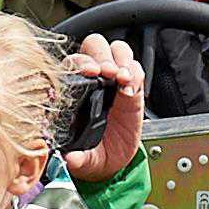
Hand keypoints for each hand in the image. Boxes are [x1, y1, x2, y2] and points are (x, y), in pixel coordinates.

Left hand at [60, 33, 147, 183]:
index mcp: (73, 91)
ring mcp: (113, 81)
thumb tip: (71, 158)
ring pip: (116, 49)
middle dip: (103, 56)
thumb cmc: (92, 154)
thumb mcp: (83, 160)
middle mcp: (92, 80)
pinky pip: (136, 67)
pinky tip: (133, 89)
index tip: (90, 73)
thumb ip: (78, 159)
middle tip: (110, 73)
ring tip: (124, 79)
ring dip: (121, 59)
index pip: (73, 63)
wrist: (114, 162)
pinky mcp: (132, 86)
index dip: (81, 63)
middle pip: (94, 46)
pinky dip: (137, 73)